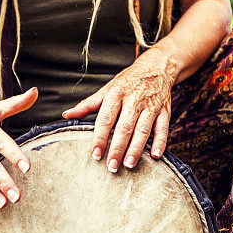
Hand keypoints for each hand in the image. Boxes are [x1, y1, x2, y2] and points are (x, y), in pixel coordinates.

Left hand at [61, 48, 176, 171]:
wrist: (157, 66)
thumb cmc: (128, 81)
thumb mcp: (107, 89)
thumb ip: (88, 105)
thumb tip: (67, 115)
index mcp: (116, 94)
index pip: (106, 118)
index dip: (100, 137)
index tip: (95, 154)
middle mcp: (134, 99)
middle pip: (124, 127)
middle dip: (117, 148)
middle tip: (111, 166)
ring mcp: (151, 105)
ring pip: (143, 130)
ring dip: (136, 149)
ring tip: (128, 164)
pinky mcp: (165, 110)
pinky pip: (163, 128)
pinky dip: (161, 142)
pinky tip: (156, 156)